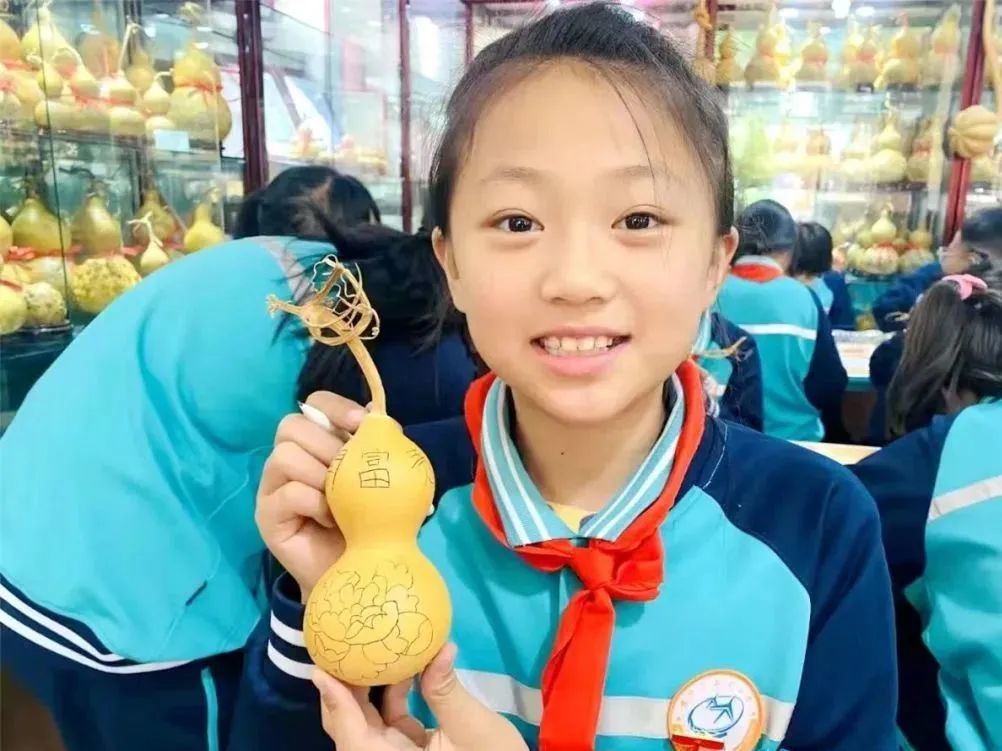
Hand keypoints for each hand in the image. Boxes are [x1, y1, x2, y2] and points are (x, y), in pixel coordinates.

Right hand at [255, 392, 367, 600]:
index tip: (361, 423)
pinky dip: (316, 503)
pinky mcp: (267, 516)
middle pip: (291, 426)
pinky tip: (332, 519)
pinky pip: (288, 493)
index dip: (335, 406)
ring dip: (321, 476)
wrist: (358, 571)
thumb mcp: (380, 480)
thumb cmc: (367, 522)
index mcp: (316, 443)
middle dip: (328, 446)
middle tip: (351, 473)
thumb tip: (378, 415)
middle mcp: (288, 459)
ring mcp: (272, 487)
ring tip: (340, 499)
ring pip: (284, 456)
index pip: (313, 404)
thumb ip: (377, 448)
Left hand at [315, 644, 528, 750]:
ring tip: (367, 650)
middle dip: (343, 691)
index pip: (353, 737)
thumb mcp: (473, 731)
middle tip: (341, 649)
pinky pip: (390, 724)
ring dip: (366, 690)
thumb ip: (447, 692)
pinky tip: (401, 667)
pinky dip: (391, 696)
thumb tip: (440, 648)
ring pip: (368, 725)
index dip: (335, 703)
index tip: (320, 670)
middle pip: (351, 730)